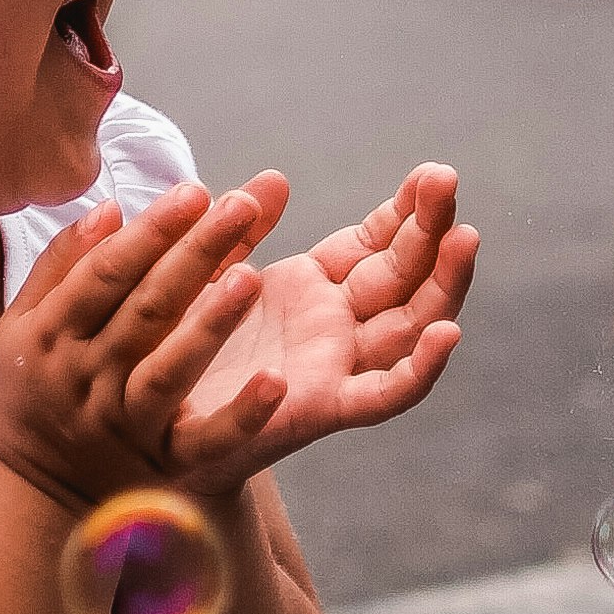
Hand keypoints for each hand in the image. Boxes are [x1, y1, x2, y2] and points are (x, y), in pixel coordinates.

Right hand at [0, 174, 282, 516]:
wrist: (29, 492)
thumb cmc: (32, 390)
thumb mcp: (24, 325)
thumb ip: (62, 265)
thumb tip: (111, 207)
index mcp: (51, 333)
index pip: (106, 273)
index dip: (151, 232)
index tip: (193, 191)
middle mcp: (85, 376)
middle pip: (145, 309)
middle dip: (194, 255)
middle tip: (240, 206)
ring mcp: (123, 422)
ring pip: (171, 370)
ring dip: (211, 325)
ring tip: (254, 278)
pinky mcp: (158, 464)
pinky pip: (203, 440)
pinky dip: (241, 416)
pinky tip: (277, 383)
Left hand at [161, 162, 474, 488]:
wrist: (148, 439)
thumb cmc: (169, 353)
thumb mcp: (203, 280)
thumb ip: (237, 233)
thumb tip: (274, 180)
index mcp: (311, 290)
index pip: (374, 244)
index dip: (404, 210)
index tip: (431, 174)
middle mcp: (333, 327)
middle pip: (402, 275)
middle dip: (429, 229)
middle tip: (447, 179)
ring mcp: (335, 367)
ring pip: (409, 324)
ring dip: (443, 282)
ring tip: (464, 235)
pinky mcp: (323, 409)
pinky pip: (383, 394)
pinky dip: (419, 370)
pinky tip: (448, 334)